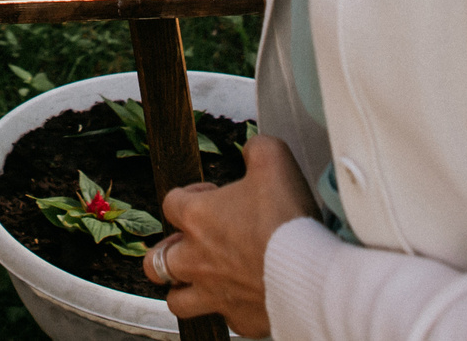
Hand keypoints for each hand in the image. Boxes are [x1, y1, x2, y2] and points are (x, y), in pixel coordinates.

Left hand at [143, 134, 316, 338]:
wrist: (310, 273)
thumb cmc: (287, 219)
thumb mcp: (274, 161)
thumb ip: (257, 149)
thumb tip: (252, 148)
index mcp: (197, 218)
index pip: (170, 203)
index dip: (189, 196)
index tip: (210, 197)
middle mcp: (196, 259)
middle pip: (156, 260)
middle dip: (168, 251)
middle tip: (191, 245)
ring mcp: (215, 293)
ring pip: (177, 300)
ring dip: (183, 289)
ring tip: (202, 278)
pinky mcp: (240, 319)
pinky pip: (225, 319)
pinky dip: (231, 309)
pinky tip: (245, 297)